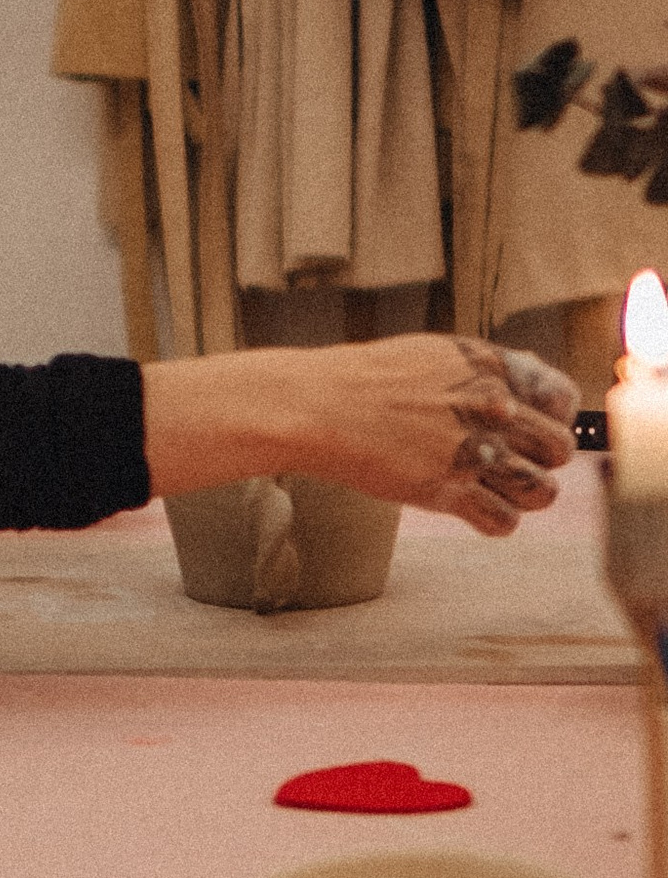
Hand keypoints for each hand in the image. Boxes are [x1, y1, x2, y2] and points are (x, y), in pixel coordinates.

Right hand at [145, 337, 577, 536]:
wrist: (316, 405)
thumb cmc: (369, 379)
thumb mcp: (435, 356)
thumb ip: (487, 373)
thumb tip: (534, 393)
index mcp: (489, 367)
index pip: (562, 397)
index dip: (554, 416)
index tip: (535, 427)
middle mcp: (490, 407)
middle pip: (559, 448)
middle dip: (541, 459)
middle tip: (511, 462)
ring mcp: (471, 450)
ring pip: (542, 490)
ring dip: (525, 495)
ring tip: (497, 489)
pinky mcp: (446, 490)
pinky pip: (503, 521)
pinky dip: (494, 521)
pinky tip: (474, 509)